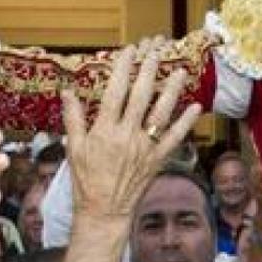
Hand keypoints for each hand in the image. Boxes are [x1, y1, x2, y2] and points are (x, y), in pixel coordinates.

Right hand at [62, 47, 201, 220]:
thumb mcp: (73, 148)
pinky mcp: (157, 160)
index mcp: (104, 130)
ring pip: (161, 113)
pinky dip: (186, 123)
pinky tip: (195, 107)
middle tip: (156, 51)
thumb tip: (67, 91)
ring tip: (180, 71)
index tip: (129, 51)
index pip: (115, 92)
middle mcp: (126, 136)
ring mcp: (144, 148)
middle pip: (141, 96)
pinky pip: (174, 138)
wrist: (104, 211)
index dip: (123, 69)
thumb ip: (72, 118)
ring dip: (172, 90)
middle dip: (148, 71)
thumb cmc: (86, 180)